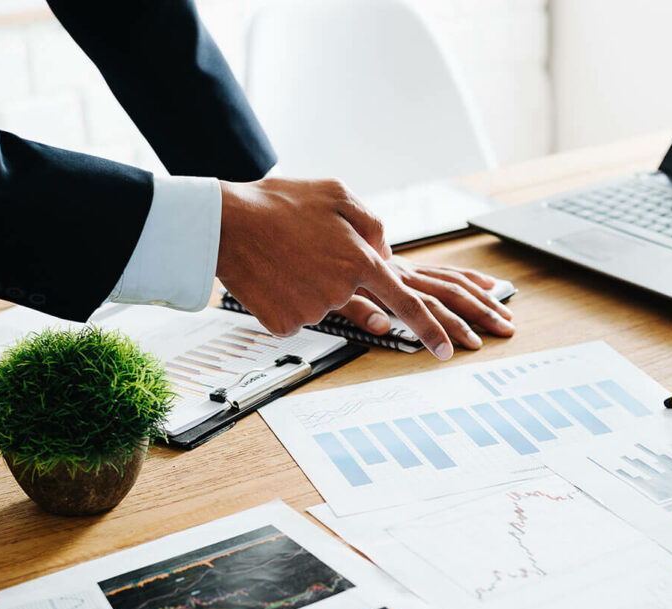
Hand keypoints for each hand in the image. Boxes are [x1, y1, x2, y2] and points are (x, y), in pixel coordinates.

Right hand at [216, 177, 453, 359]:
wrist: (224, 224)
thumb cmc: (279, 204)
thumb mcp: (336, 194)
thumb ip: (371, 223)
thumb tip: (385, 251)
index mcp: (361, 259)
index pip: (407, 302)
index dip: (430, 329)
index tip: (446, 351)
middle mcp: (342, 289)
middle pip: (350, 292)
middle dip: (330, 274)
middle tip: (301, 249)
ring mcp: (313, 310)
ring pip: (321, 303)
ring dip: (306, 283)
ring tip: (283, 256)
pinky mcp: (287, 324)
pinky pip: (295, 315)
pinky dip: (285, 298)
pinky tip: (271, 275)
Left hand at [333, 257, 514, 349]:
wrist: (307, 233)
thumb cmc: (315, 265)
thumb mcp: (327, 292)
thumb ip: (355, 309)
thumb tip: (382, 325)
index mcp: (382, 279)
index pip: (417, 306)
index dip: (436, 330)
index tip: (452, 352)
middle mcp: (401, 271)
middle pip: (447, 293)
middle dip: (478, 313)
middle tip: (502, 331)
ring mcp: (407, 268)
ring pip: (452, 282)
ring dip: (482, 300)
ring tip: (504, 316)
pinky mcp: (408, 266)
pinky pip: (445, 271)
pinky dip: (470, 278)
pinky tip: (489, 285)